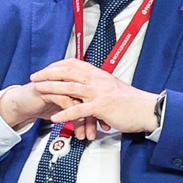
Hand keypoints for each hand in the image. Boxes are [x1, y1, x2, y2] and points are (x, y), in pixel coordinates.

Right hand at [0, 62, 104, 139]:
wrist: (21, 102)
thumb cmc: (43, 102)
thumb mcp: (66, 105)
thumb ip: (80, 105)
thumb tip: (96, 115)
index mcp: (76, 80)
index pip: (97, 93)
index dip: (103, 109)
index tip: (106, 123)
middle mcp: (70, 80)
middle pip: (90, 97)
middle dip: (98, 115)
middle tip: (101, 128)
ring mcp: (60, 84)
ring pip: (80, 100)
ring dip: (85, 119)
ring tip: (87, 132)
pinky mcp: (49, 90)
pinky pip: (65, 101)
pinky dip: (72, 113)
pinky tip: (75, 122)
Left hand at [30, 60, 161, 135]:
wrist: (148, 110)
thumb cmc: (131, 102)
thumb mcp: (112, 88)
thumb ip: (98, 86)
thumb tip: (85, 86)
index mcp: (100, 75)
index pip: (74, 64)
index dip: (58, 65)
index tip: (45, 69)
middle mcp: (98, 81)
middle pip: (69, 73)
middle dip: (49, 74)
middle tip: (34, 77)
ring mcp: (100, 93)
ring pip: (71, 88)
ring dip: (52, 89)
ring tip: (38, 90)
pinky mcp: (102, 107)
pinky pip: (79, 110)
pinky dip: (65, 114)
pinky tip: (54, 118)